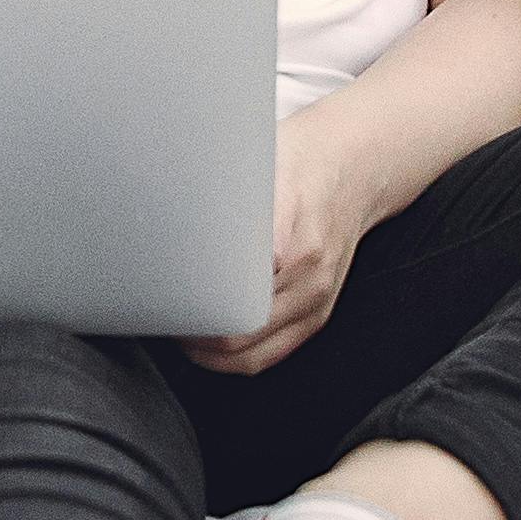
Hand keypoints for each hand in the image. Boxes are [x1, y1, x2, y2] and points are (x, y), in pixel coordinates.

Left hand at [188, 112, 371, 376]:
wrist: (356, 167)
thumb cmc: (302, 162)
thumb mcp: (259, 166)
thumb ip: (225, 202)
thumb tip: (181, 226)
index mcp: (293, 245)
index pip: (234, 300)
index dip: (194, 308)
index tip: (168, 300)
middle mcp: (310, 281)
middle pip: (240, 337)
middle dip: (194, 336)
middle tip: (164, 316)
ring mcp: (317, 302)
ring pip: (254, 356)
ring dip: (210, 354)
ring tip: (180, 332)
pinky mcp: (318, 315)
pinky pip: (272, 354)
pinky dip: (236, 356)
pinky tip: (209, 344)